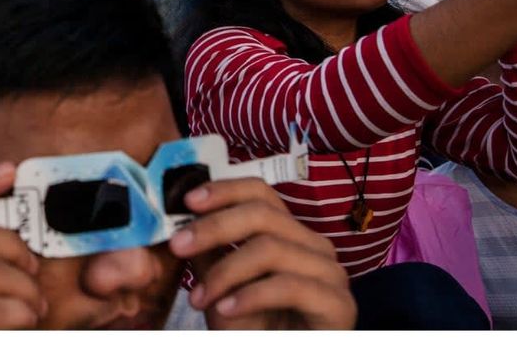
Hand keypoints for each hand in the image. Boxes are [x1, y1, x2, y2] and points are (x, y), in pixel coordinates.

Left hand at [168, 178, 354, 329]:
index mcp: (288, 233)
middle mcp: (313, 246)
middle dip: (214, 227)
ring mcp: (330, 273)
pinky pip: (289, 286)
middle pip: (263, 214)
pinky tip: (226, 309)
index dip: (224, 190)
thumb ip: (207, 250)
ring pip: (271, 248)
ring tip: (198, 298)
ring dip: (225, 271)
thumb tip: (179, 218)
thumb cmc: (251, 326)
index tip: (188, 200)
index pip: (260, 193)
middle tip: (177, 245)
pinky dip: (250, 296)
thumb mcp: (219, 283)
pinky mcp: (338, 304)